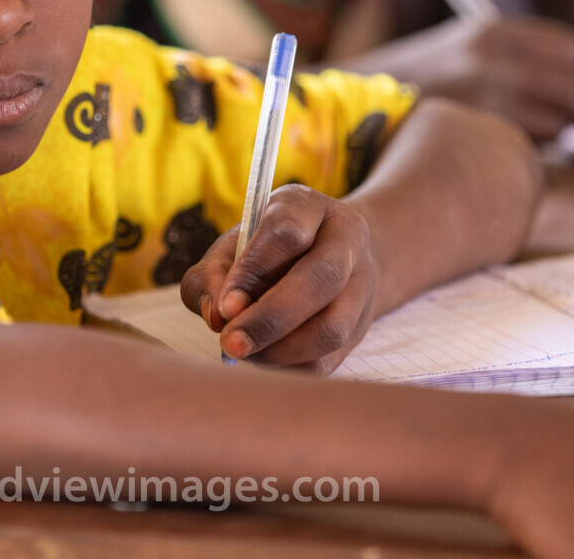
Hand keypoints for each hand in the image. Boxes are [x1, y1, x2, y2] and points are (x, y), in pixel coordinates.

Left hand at [179, 185, 374, 374]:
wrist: (325, 257)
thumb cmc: (264, 252)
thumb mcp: (232, 248)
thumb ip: (211, 276)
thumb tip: (215, 316)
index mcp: (308, 206)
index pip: (286, 231)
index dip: (252, 271)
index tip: (225, 306)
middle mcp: (346, 239)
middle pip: (320, 279)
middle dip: (270, 318)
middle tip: (230, 343)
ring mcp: (362, 284)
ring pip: (332, 326)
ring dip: (280, 349)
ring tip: (244, 352)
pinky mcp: (361, 326)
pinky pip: (329, 358)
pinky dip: (290, 366)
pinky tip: (264, 357)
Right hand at [357, 17, 573, 141]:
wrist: (349, 109)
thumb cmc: (406, 86)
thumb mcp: (455, 49)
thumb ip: (506, 56)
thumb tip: (565, 80)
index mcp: (492, 31)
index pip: (570, 51)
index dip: (568, 74)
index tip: (555, 90)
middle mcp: (495, 60)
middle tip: (556, 125)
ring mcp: (488, 99)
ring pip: (558, 128)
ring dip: (546, 139)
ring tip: (507, 138)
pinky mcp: (479, 136)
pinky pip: (529, 154)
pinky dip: (521, 158)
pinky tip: (490, 155)